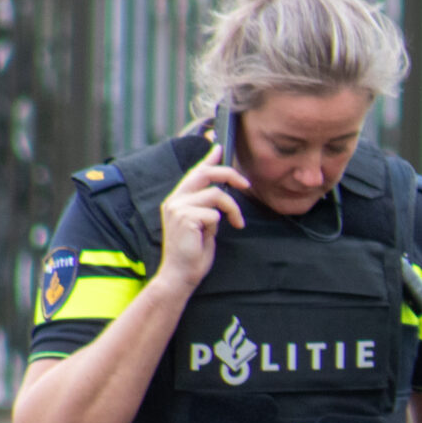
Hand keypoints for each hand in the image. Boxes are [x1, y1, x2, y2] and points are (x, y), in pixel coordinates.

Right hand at [156, 145, 249, 290]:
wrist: (180, 274)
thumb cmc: (193, 251)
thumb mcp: (203, 223)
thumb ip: (208, 205)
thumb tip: (221, 189)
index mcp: (178, 199)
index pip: (195, 172)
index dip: (209, 159)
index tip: (220, 147)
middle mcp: (175, 200)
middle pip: (206, 174)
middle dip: (230, 174)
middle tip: (246, 184)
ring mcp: (178, 208)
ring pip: (217, 195)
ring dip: (232, 209)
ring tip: (236, 223)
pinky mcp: (185, 218)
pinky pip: (214, 213)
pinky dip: (220, 224)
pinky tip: (211, 236)